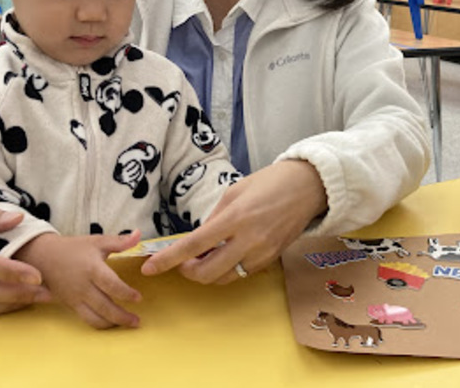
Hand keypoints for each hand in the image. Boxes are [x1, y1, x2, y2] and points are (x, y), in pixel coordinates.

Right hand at [15, 230, 142, 328]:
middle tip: (137, 321)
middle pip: (104, 307)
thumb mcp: (97, 241)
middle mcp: (83, 287)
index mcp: (92, 269)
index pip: (111, 285)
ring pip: (94, 318)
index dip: (126, 293)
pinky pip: (85, 319)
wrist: (43, 256)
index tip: (138, 298)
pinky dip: (99, 323)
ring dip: (111, 324)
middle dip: (122, 317)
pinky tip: (111, 323)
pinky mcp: (69, 305)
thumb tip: (139, 234)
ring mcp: (75, 298)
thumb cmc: (74, 248)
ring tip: (127, 324)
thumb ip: (119, 241)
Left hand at [141, 160, 326, 283]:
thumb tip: (199, 239)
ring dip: (208, 272)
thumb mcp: (235, 191)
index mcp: (235, 218)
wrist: (309, 188)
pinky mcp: (271, 259)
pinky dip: (228, 269)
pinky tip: (227, 254)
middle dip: (188, 271)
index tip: (151, 268)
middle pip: (207, 272)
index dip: (169, 259)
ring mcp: (262, 253)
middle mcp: (248, 240)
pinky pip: (242, 273)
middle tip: (183, 261)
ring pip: (224, 278)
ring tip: (204, 256)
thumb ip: (215, 218)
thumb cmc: (271, 182)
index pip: (194, 245)